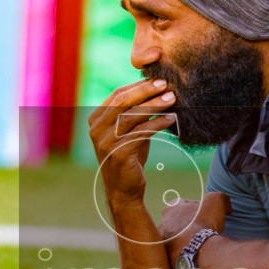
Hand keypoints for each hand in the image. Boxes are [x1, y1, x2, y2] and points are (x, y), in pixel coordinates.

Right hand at [87, 79, 175, 203]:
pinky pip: (141, 133)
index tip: (159, 79)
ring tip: (173, 99)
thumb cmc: (129, 157)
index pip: (117, 94)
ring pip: (132, 116)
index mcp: (96, 119)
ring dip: (154, 105)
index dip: (138, 85)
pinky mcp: (118, 153)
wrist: (124, 190)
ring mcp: (105, 141)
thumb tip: (158, 90)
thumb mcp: (129, 131)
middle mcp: (96, 129)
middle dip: (146, 90)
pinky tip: (171, 119)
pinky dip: (158, 123)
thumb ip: (135, 113)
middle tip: (165, 84)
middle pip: (122, 101)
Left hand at [160, 191, 229, 268]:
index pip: (184, 204)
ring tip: (200, 243)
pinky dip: (185, 251)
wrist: (197, 250)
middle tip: (203, 230)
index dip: (198, 208)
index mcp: (171, 207)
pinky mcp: (165, 256)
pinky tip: (196, 253)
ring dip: (186, 239)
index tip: (207, 216)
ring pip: (176, 237)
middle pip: (178, 221)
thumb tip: (227, 208)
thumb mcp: (217, 200)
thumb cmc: (204, 223)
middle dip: (189, 224)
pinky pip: (176, 252)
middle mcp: (162, 222)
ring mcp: (163, 241)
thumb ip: (221, 197)